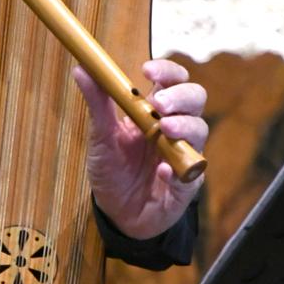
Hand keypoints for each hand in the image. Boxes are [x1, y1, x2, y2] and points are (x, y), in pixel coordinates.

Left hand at [73, 58, 207, 241]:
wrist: (118, 214)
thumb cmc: (113, 172)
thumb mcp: (101, 138)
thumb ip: (97, 104)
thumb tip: (83, 69)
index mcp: (154, 112)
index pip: (172, 81)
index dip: (167, 71)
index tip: (148, 69)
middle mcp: (174, 129)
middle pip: (195, 98)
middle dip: (181, 96)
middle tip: (160, 103)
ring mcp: (183, 154)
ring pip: (200, 130)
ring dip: (184, 126)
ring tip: (164, 130)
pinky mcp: (186, 183)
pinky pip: (191, 172)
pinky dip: (176, 169)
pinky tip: (162, 171)